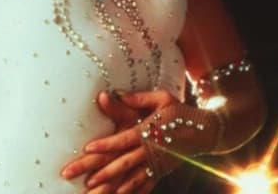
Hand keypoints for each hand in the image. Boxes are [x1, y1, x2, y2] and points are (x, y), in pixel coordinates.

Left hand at [61, 89, 180, 193]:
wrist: (204, 131)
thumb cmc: (179, 111)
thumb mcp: (161, 98)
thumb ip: (137, 98)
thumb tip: (112, 93)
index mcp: (149, 131)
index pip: (123, 140)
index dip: (106, 144)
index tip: (87, 148)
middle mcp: (151, 151)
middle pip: (121, 163)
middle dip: (97, 171)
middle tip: (73, 175)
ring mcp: (155, 165)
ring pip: (129, 179)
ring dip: (109, 185)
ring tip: (91, 191)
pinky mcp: (159, 173)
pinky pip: (143, 186)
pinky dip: (130, 192)